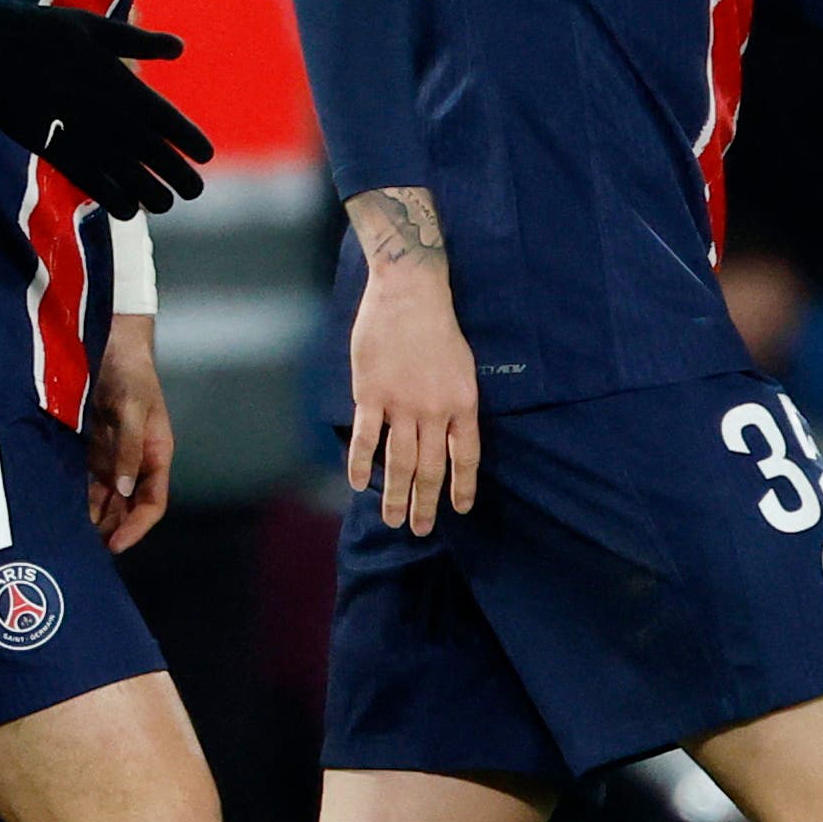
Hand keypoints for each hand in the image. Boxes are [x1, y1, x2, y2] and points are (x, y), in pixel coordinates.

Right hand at [0, 0, 211, 215]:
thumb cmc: (41, 31)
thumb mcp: (95, 27)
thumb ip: (138, 41)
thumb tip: (179, 47)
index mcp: (124, 85)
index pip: (171, 124)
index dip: (191, 143)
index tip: (205, 156)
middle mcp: (111, 118)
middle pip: (158, 159)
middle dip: (180, 177)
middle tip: (194, 190)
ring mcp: (85, 139)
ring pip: (132, 180)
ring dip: (153, 195)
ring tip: (165, 203)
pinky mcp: (56, 153)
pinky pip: (94, 187)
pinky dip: (115, 200)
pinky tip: (128, 210)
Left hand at [83, 315, 172, 552]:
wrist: (109, 341)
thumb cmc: (130, 373)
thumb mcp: (134, 408)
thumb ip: (130, 448)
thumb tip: (123, 488)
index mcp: (156, 455)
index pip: (152, 503)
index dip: (136, 527)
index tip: (115, 545)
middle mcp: (135, 462)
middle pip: (126, 508)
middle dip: (110, 529)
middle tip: (84, 550)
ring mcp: (112, 456)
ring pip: (104, 499)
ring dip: (91, 518)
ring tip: (67, 536)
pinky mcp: (89, 448)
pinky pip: (84, 481)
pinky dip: (75, 497)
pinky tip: (56, 509)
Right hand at [345, 192, 477, 531]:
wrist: (410, 292)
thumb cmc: (438, 326)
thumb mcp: (463, 366)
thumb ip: (455, 402)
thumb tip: (448, 435)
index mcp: (462, 403)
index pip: (465, 456)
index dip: (462, 486)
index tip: (458, 509)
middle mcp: (434, 410)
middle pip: (430, 468)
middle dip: (425, 503)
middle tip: (418, 528)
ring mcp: (401, 404)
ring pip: (399, 461)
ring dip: (395, 495)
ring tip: (392, 519)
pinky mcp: (371, 394)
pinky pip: (365, 438)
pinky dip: (360, 463)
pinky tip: (357, 483)